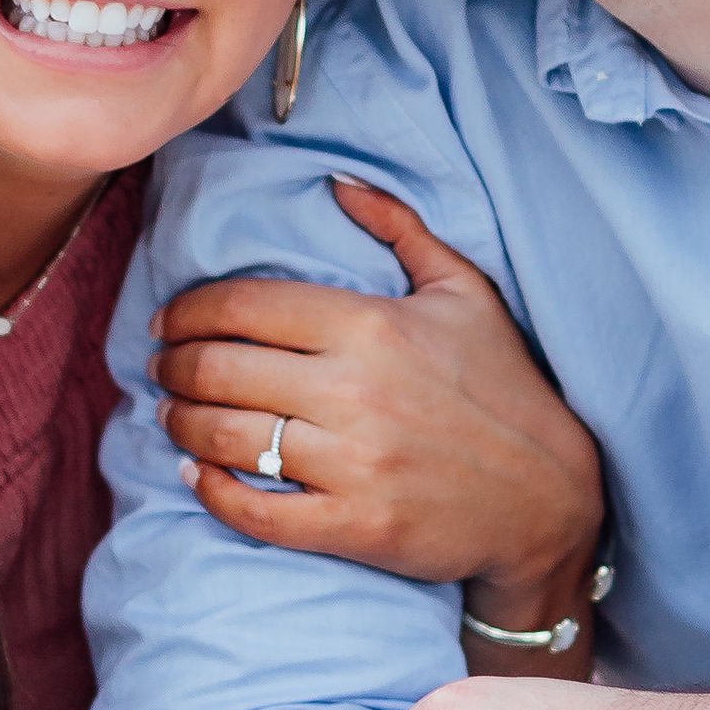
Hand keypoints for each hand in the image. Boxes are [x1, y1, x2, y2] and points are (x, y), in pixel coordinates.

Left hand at [151, 178, 604, 608]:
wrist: (550, 497)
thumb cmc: (503, 386)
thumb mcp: (463, 291)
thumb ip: (398, 228)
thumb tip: (337, 183)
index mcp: (370, 324)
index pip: (246, 306)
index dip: (190, 311)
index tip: (167, 320)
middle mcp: (354, 390)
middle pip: (222, 369)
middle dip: (174, 365)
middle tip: (159, 367)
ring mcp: (352, 462)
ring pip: (228, 437)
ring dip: (181, 424)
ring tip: (170, 415)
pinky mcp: (355, 526)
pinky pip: (257, 510)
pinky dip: (213, 494)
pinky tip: (197, 478)